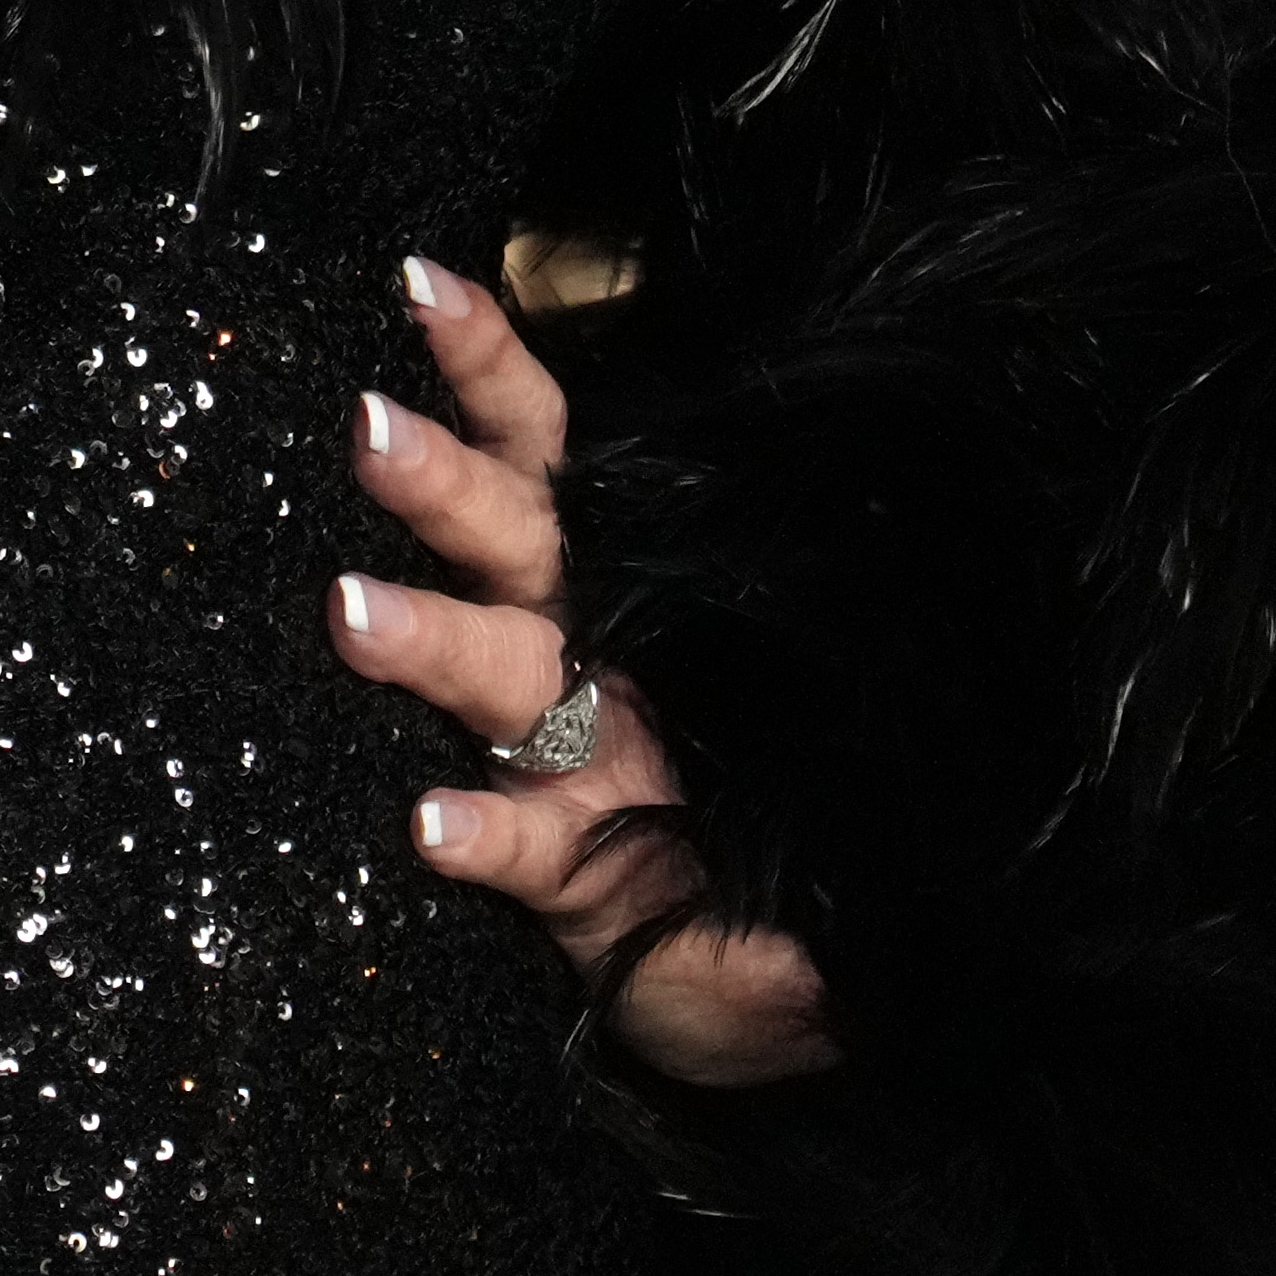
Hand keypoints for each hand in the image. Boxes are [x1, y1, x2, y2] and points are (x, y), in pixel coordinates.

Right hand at [333, 257, 835, 1087]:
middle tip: (372, 430)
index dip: (491, 372)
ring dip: (426, 640)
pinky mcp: (567, 877)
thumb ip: (830, 626)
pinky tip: (434, 821)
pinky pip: (519, 842)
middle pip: (505, 545)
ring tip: (359, 611)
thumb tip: (916, 503)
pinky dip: (482, 830)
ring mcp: (567, 763)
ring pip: (489, 677)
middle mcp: (586, 658)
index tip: (424, 291)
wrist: (794, 984)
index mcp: (634, 592)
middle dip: (439, 483)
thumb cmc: (785, 812)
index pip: (555, 458)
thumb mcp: (828, 694)